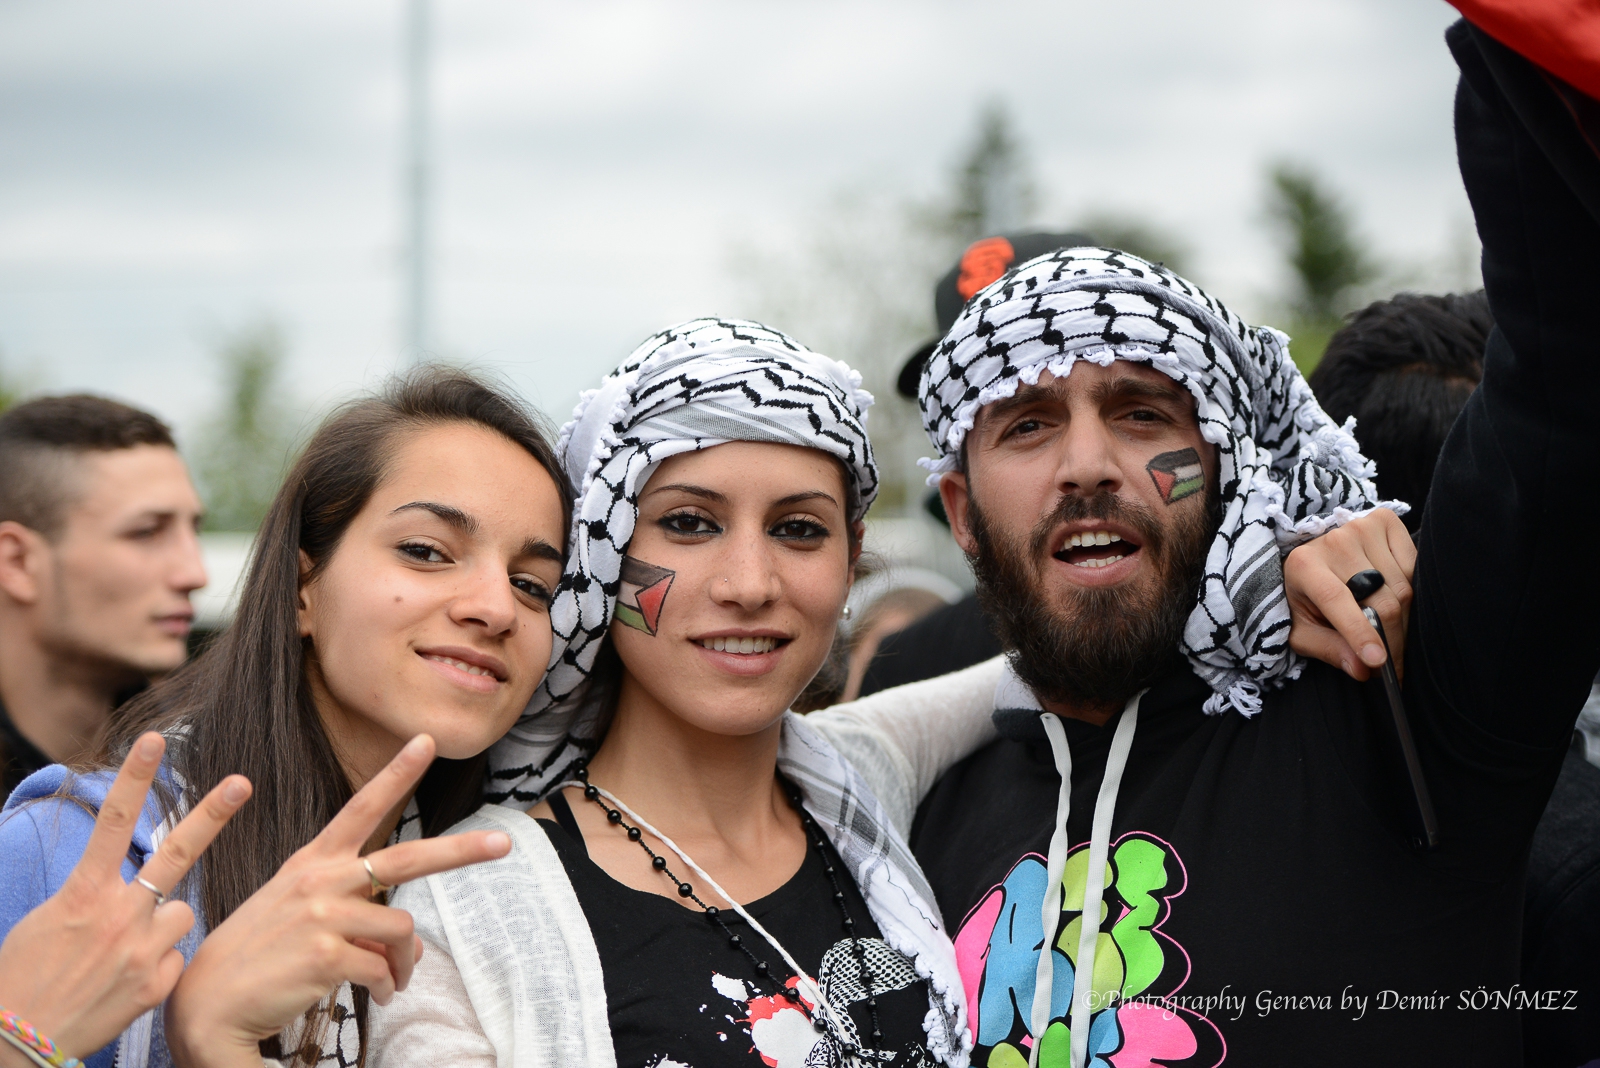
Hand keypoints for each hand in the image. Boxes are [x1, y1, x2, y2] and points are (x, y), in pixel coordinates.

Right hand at [0, 733, 249, 1065]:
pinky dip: (158, 965)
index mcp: (83, 894)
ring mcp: (143, 949)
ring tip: (122, 954)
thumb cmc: (24, 978)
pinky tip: (126, 983)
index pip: (113, 823)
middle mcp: (119, 915)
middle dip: (213, 814)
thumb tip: (126, 884)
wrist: (18, 1042)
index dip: (134, 778)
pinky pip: (176, 957)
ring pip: (181, 914)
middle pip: (176, 852)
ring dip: (162, 925)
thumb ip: (93, 895)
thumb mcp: (49, 921)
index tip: (152, 742)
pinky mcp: (159, 983)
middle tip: (242, 782)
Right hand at [164, 734, 511, 1067]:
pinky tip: (376, 995)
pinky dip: (387, 986)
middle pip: (407, 859)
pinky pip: (383, 969)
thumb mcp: (301, 915)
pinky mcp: (325, 954)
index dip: (396, 773)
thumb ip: (354, 911)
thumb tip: (411, 942)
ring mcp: (322, 915)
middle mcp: (320, 880)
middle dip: (461, 851)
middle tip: (504, 843)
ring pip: (401, 931)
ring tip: (393, 981)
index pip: (361, 808)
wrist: (206, 1004)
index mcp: (313, 862)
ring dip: (405, 964)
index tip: (425, 741)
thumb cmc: (258, 956)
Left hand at [1284, 508, 1414, 681]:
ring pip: (1402, 587)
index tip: (1379, 663)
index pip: (1338, 599)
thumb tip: (1362, 669)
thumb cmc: (1304, 598)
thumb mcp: (1302, 630)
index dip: (1360, 632)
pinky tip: (1394, 600)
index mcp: (1304, 565)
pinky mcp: (1386, 521)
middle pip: (1380, 600)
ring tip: (1389, 637)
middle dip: (1390, 641)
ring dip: (1402, 622)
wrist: (1311, 557)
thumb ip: (1328, 649)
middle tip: (1390, 667)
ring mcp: (1362, 527)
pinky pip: (1414, 566)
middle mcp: (1335, 541)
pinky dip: (1412, 590)